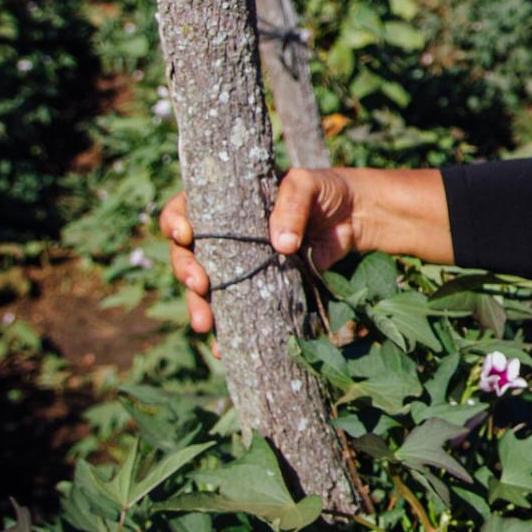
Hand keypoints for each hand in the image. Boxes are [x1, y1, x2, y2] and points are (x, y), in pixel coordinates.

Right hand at [160, 168, 363, 333]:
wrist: (355, 216)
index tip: (186, 235)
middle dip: (186, 271)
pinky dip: (228, 331)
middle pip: (187, 254)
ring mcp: (241, 264)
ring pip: (206, 288)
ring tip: (205, 323)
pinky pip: (237, 309)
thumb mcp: (307, 184)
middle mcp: (225, 236)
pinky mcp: (261, 288)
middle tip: (199, 285)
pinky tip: (224, 347)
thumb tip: (282, 245)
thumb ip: (292, 206)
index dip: (176, 222)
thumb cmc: (323, 189)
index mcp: (225, 202)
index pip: (186, 209)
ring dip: (199, 306)